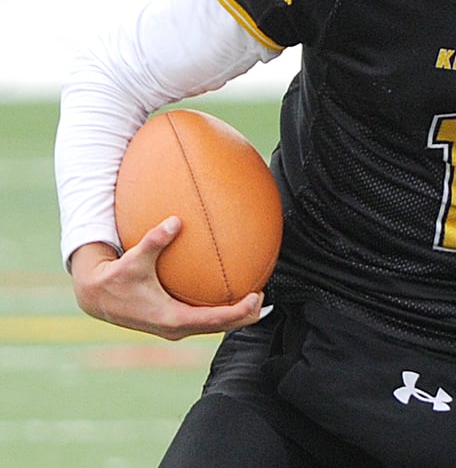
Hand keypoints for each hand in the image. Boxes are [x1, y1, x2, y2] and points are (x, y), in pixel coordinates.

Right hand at [69, 216, 264, 339]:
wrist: (98, 298)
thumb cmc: (117, 278)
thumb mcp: (135, 259)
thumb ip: (154, 241)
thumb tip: (175, 220)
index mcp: (172, 318)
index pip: (214, 320)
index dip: (239, 312)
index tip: (257, 297)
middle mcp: (176, 327)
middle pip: (220, 327)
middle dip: (244, 315)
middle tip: (264, 296)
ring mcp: (175, 326)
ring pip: (213, 325)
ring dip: (235, 314)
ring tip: (255, 295)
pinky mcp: (173, 321)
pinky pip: (204, 317)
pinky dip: (221, 308)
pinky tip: (231, 289)